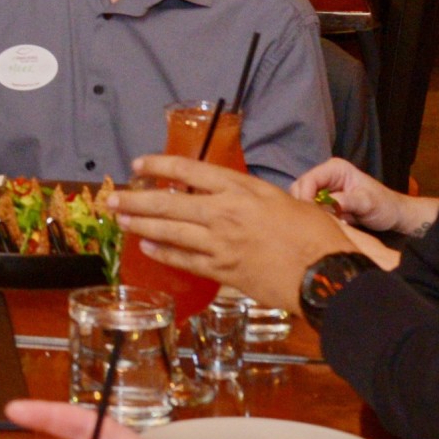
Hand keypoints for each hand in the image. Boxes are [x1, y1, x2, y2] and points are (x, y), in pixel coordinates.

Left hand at [103, 154, 351, 313]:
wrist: (326, 273)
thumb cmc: (314, 234)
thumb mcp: (282, 199)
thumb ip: (250, 196)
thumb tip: (226, 195)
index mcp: (242, 189)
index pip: (189, 170)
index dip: (159, 166)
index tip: (139, 165)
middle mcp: (225, 212)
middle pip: (169, 202)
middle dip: (136, 199)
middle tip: (113, 198)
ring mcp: (221, 243)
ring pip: (170, 232)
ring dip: (141, 225)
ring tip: (122, 220)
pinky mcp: (223, 271)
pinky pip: (184, 260)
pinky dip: (162, 253)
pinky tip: (146, 248)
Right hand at [289, 158, 405, 232]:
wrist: (393, 215)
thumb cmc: (384, 206)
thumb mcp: (368, 203)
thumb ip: (348, 201)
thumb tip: (328, 204)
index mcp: (335, 169)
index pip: (309, 180)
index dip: (305, 197)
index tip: (310, 217)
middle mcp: (325, 176)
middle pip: (300, 188)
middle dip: (304, 205)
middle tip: (315, 223)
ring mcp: (323, 189)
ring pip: (302, 200)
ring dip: (308, 213)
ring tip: (321, 225)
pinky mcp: (322, 202)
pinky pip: (309, 209)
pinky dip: (312, 218)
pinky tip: (322, 226)